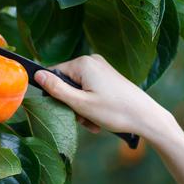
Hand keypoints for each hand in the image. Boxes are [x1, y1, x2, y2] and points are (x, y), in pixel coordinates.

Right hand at [35, 54, 172, 139]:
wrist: (147, 118)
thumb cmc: (115, 111)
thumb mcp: (80, 103)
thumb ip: (56, 89)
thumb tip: (36, 75)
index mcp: (83, 63)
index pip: (54, 74)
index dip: (55, 94)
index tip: (66, 110)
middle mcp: (92, 61)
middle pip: (67, 83)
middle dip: (71, 104)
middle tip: (83, 119)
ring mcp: (101, 68)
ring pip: (78, 89)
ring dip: (81, 108)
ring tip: (93, 122)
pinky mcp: (108, 77)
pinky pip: (90, 90)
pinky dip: (91, 105)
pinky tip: (99, 118)